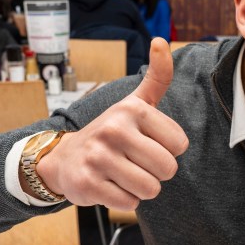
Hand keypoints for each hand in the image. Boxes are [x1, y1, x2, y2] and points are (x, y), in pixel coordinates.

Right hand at [35, 38, 188, 207]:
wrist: (64, 158)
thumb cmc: (111, 132)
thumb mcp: (134, 102)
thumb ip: (157, 76)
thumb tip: (162, 41)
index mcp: (132, 110)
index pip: (180, 144)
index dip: (168, 150)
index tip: (147, 143)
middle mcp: (114, 130)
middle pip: (167, 169)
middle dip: (157, 173)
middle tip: (136, 163)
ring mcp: (98, 157)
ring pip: (150, 189)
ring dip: (142, 188)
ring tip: (123, 174)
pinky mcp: (87, 184)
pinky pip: (130, 203)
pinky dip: (124, 200)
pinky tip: (109, 185)